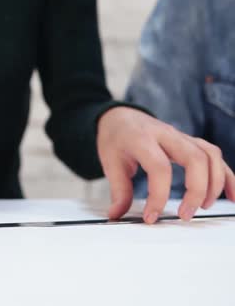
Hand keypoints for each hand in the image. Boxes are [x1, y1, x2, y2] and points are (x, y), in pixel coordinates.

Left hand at [97, 107, 234, 223]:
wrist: (120, 117)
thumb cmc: (115, 138)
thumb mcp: (110, 163)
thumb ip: (118, 191)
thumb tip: (116, 215)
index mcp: (142, 139)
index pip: (159, 167)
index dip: (159, 195)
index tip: (151, 217)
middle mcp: (166, 135)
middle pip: (194, 158)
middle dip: (196, 190)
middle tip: (185, 214)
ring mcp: (182, 137)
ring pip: (210, 155)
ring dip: (214, 183)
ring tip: (202, 206)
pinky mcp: (191, 142)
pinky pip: (215, 156)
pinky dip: (227, 176)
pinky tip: (232, 196)